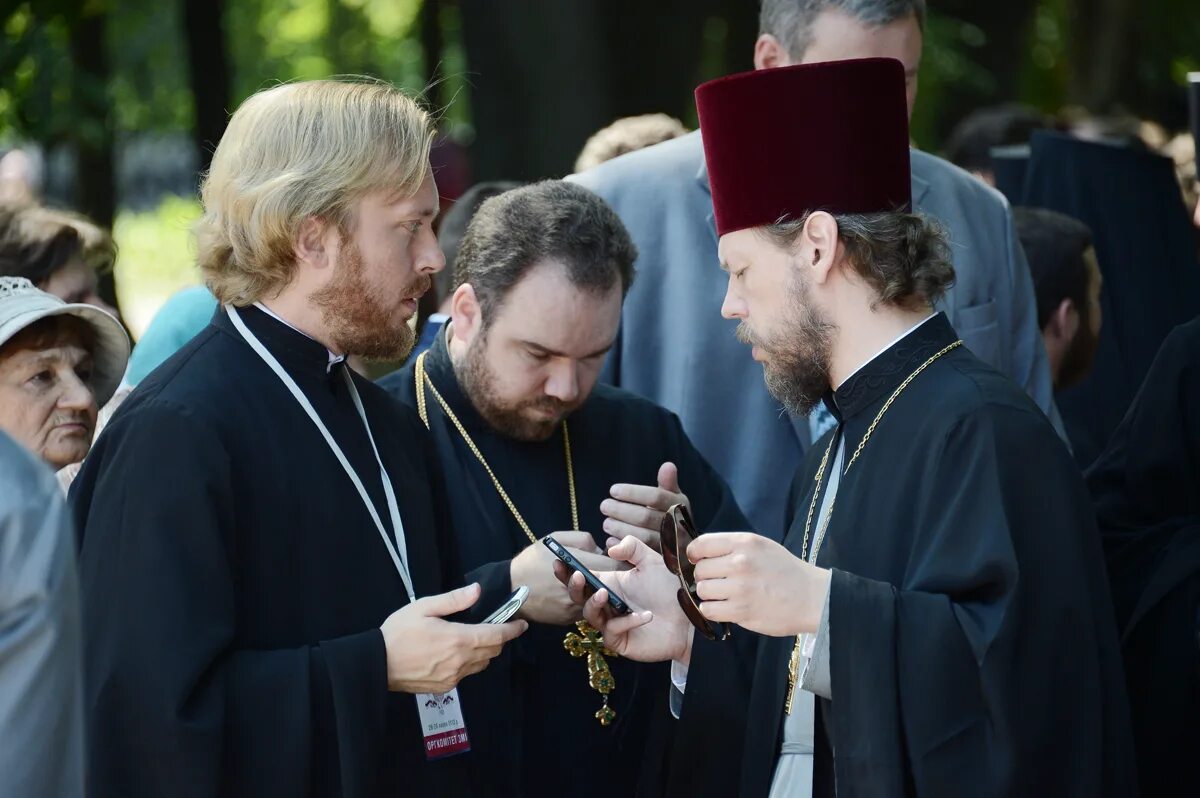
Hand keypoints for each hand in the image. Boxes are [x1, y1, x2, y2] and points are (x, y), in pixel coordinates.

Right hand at [380, 583, 527, 693]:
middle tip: (496, 627)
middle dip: (499, 639)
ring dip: (485, 652)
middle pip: (493, 651)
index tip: (522, 624)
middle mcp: (461, 661)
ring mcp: (454, 677)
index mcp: (458, 639)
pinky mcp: (445, 687)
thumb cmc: (399, 632)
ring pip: (482, 664)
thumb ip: (454, 600)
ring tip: (475, 639)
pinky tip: (457, 654)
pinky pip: (467, 674)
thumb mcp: (424, 607)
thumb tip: (477, 591)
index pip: (496, 635)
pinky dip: (470, 663)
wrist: (378, 664)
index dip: (512, 629)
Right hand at [510, 532, 615, 624]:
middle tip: (622, 575)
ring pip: (597, 601)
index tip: (627, 558)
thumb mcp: (554, 539)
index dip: (623, 562)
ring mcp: (575, 607)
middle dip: (616, 581)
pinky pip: (585, 610)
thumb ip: (582, 540)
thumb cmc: (531, 561)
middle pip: (609, 586)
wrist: (507, 590)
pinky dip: (588, 603)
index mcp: (579, 567)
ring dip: (602, 594)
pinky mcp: (568, 619)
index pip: (614, 566)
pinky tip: (586, 596)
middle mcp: (581, 591)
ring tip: (605, 586)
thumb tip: (601, 549)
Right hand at [557, 536, 692, 663]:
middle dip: (574, 587)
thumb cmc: (671, 590)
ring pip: (591, 616)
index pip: (582, 577)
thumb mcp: (653, 562)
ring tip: (603, 593)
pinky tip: (645, 615)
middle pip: (580, 597)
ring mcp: (612, 623)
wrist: (691, 617)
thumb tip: (610, 548)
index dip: (566, 570)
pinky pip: (615, 631)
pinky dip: (628, 621)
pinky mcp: (621, 641)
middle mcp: (607, 604)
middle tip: (577, 575)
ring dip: (593, 603)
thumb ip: (633, 548)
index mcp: (610, 583)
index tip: (557, 561)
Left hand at [600, 462, 688, 549]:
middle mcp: (678, 525)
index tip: (612, 490)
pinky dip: (622, 546)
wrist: (685, 549)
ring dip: (619, 528)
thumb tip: (668, 465)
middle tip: (604, 506)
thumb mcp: (674, 499)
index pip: (656, 496)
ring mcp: (671, 545)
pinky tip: (610, 541)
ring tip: (606, 523)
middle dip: (621, 510)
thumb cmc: (673, 516)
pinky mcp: (661, 562)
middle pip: (646, 516)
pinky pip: (640, 554)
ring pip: (642, 536)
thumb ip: (668, 483)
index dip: (633, 492)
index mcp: (680, 505)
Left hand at [688, 533, 830, 636]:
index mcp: (744, 543)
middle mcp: (739, 563)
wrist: (811, 597)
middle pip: (700, 570)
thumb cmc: (785, 570)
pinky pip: (709, 610)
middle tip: (717, 581)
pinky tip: (724, 607)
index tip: (697, 560)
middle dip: (704, 576)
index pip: (701, 545)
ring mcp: (740, 588)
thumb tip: (701, 554)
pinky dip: (712, 610)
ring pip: (702, 590)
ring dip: (708, 594)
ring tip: (723, 595)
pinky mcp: (741, 611)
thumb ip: (733, 547)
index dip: (695, 554)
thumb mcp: (761, 546)